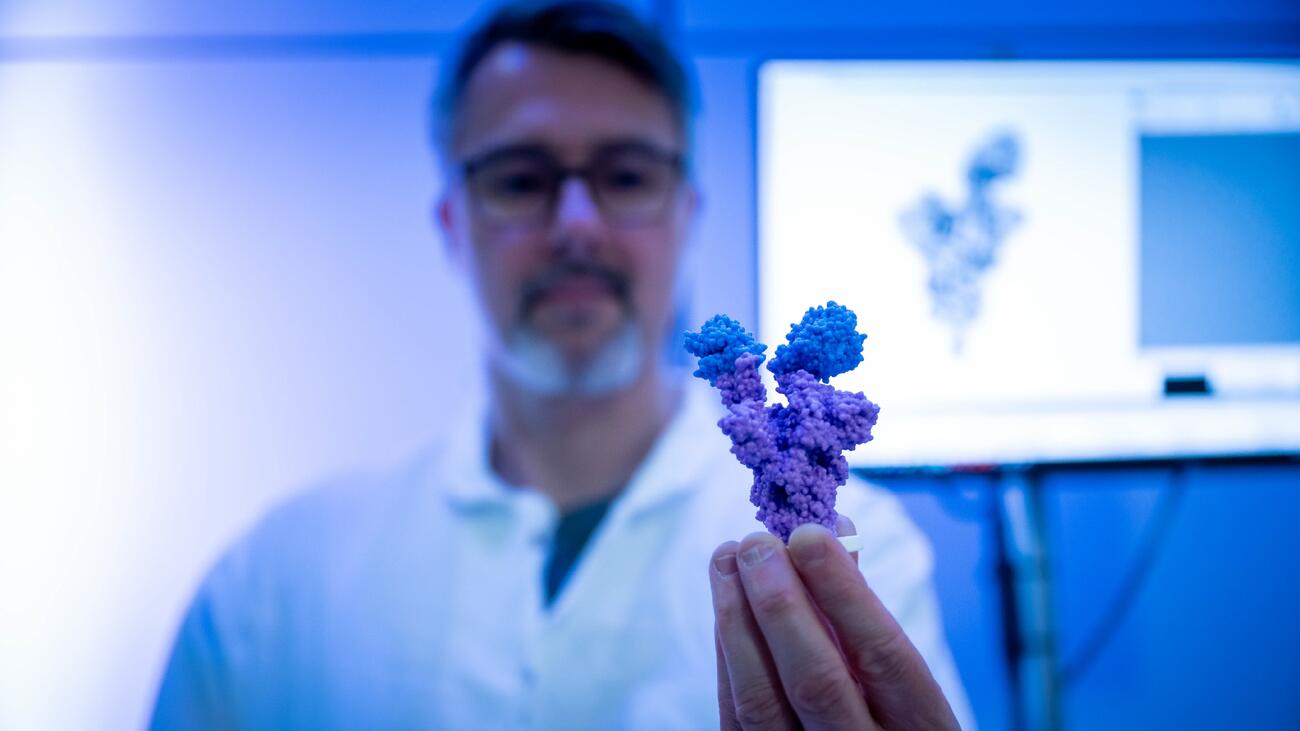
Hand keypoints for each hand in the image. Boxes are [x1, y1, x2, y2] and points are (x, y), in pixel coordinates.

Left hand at [709, 518, 960, 729]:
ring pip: (763, 703)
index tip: (808, 535)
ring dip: (738, 623)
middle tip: (756, 543)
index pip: (883, 655)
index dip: (844, 592)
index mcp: (922, 727)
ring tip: (727, 560)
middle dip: (780, 605)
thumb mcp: (899, 679)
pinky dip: (730, 657)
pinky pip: (737, 717)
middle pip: (817, 682)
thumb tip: (833, 532)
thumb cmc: (888, 718)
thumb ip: (864, 613)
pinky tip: (725, 608)